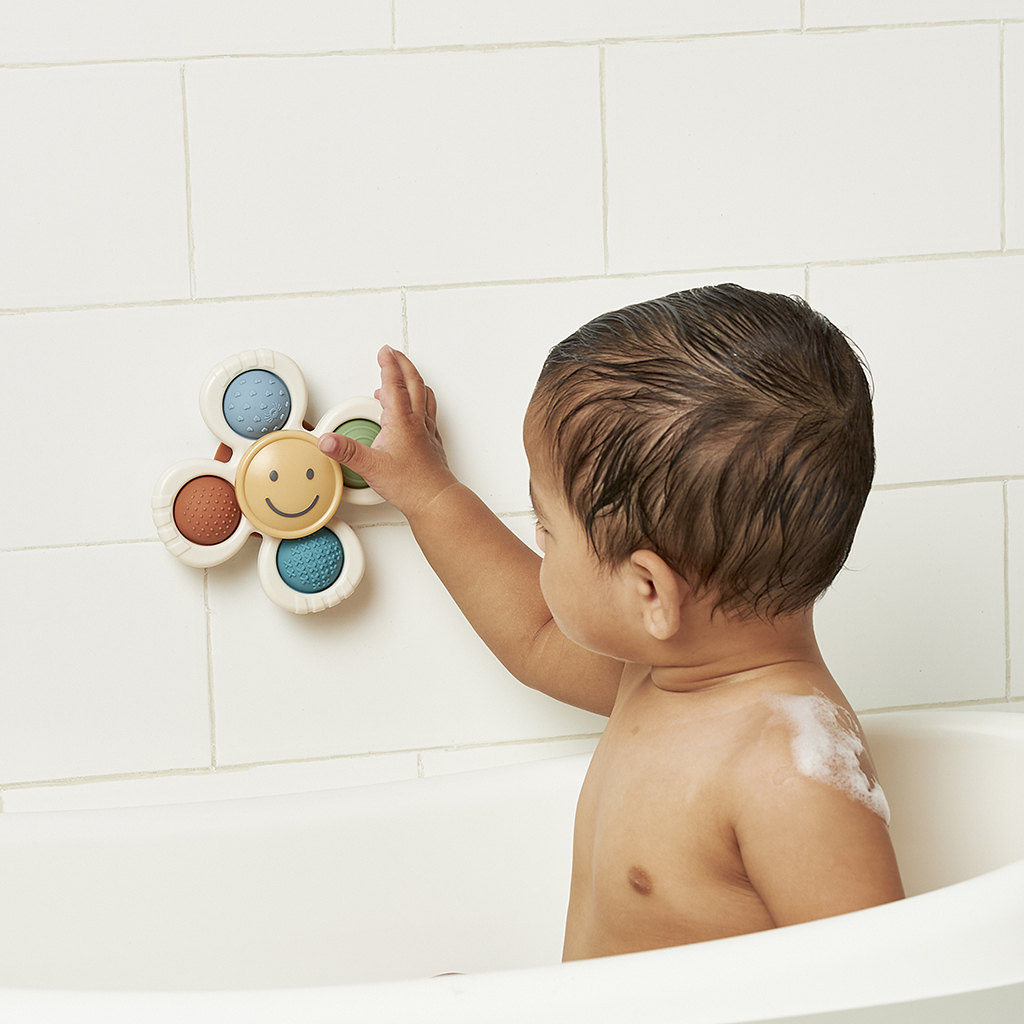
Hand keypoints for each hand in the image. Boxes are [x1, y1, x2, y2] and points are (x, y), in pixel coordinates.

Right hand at [318, 346, 457, 517]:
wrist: (435, 499)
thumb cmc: (410, 485)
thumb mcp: (370, 467)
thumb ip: (346, 451)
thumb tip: (326, 441)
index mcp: (401, 421)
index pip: (394, 384)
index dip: (388, 365)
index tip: (384, 351)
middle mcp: (417, 421)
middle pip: (413, 383)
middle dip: (403, 365)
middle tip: (395, 354)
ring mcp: (427, 431)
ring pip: (424, 396)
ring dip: (415, 381)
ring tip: (407, 376)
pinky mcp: (432, 442)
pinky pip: (429, 413)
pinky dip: (422, 402)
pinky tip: (418, 410)